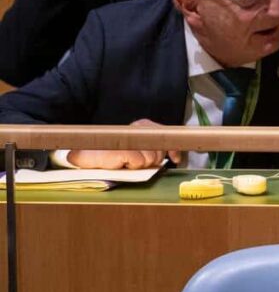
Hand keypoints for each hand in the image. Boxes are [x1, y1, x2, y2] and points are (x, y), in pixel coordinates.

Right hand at [67, 119, 181, 168]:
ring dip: (141, 164)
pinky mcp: (127, 150)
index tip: (175, 158)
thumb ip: (154, 147)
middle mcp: (140, 129)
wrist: (90, 155)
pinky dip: (132, 166)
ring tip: (127, 160)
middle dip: (152, 160)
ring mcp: (133, 139)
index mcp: (143, 125)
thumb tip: (175, 157)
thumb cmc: (115, 153)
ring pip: (151, 159)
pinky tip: (122, 162)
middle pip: (160, 152)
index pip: (165, 136)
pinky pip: (140, 163)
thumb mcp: (138, 146)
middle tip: (136, 159)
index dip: (172, 149)